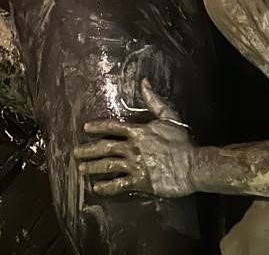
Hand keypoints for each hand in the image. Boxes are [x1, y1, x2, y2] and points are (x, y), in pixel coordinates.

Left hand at [74, 78, 196, 198]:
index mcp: (138, 131)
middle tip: (75, 152)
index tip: (85, 128)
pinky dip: (107, 187)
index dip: (98, 127)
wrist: (193, 165)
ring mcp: (135, 165)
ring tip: (81, 169)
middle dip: (89, 149)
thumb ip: (153, 100)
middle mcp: (133, 148)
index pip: (113, 126)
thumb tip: (144, 81)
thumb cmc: (181, 141)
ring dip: (93, 167)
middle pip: (105, 147)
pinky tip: (97, 188)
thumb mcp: (168, 115)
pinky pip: (119, 184)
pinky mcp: (141, 182)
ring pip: (108, 166)